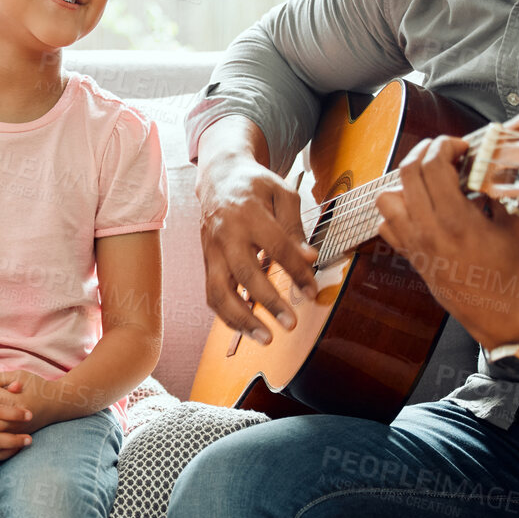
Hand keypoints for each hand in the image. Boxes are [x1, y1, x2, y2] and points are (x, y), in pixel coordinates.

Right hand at [197, 151, 318, 345]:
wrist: (219, 178)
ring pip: (219, 291)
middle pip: (244, 273)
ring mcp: (211, 250)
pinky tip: (248, 329)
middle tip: (291, 324)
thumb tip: (309, 258)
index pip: (276, 247)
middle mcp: (226, 233)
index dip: (296, 271)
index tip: (312, 291)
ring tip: (265, 338)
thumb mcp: (283, 194)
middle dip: (268, 301)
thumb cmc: (256, 186)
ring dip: (241, 319)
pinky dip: (228, 316)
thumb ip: (295, 227)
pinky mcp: (206, 262)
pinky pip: (212, 295)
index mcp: (249, 213)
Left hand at [372, 135, 518, 347]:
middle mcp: (428, 231)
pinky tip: (420, 208)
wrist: (501, 315)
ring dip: (405, 181)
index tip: (459, 145)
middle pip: (407, 173)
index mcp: (456, 221)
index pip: (433, 165)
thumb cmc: (514, 273)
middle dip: (425, 152)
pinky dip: (397, 210)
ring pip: (387, 198)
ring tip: (429, 180)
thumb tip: (488, 164)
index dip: (444, 145)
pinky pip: (386, 224)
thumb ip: (500, 191)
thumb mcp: (518, 225)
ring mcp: (415, 244)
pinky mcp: (410, 256)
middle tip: (444, 151)